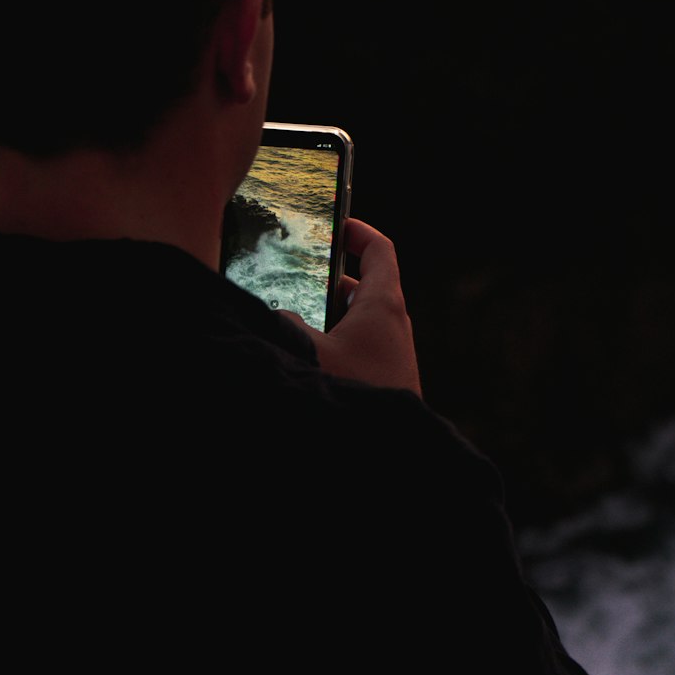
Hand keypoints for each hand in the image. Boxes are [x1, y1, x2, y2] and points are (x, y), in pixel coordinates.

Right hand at [284, 218, 421, 396]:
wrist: (385, 449)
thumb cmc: (354, 392)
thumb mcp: (308, 351)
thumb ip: (287, 325)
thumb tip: (281, 316)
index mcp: (383, 304)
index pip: (380, 251)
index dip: (358, 232)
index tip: (338, 224)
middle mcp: (393, 325)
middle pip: (367, 286)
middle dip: (334, 278)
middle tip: (304, 272)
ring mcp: (391, 355)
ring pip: (360, 321)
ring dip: (331, 315)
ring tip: (297, 316)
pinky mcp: (385, 381)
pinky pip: (360, 348)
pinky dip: (337, 342)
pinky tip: (308, 359)